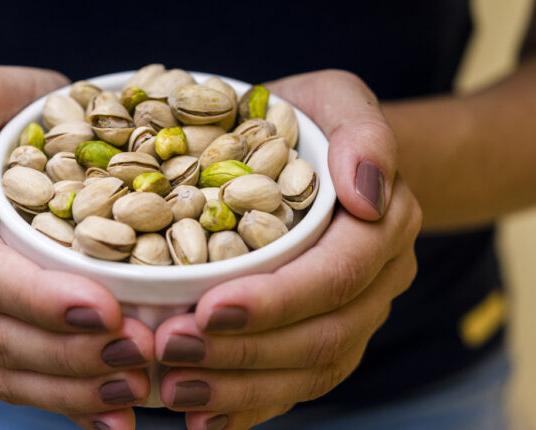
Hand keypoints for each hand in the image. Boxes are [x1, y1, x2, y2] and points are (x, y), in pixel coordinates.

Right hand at [0, 65, 153, 428]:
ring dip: (72, 388)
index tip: (107, 311)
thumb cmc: (2, 109)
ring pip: (6, 368)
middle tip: (141, 355)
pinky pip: (21, 378)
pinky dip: (67, 401)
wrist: (4, 139)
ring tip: (136, 388)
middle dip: (69, 354)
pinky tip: (114, 414)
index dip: (40, 300)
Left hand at [153, 70, 421, 428]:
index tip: (208, 309)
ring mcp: (351, 317)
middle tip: (170, 352)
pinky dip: (248, 407)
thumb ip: (362, 133)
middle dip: (244, 353)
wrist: (311, 153)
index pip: (336, 276)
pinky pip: (294, 386)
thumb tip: (368, 194)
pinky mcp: (321, 339)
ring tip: (173, 390)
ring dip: (239, 389)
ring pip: (307, 372)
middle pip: (321, 336)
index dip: (276, 300)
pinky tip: (202, 417)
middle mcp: (375, 282)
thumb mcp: (335, 99)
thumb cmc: (311, 121)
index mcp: (382, 227)